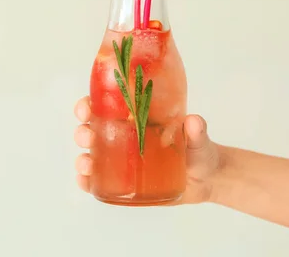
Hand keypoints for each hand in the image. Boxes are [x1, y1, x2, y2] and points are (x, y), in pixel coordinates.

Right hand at [73, 96, 223, 204]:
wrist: (207, 179)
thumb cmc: (198, 150)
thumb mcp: (198, 137)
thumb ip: (196, 130)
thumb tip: (193, 121)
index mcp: (135, 118)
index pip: (105, 106)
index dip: (89, 105)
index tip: (86, 108)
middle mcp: (123, 137)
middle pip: (92, 130)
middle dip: (82, 131)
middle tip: (87, 136)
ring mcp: (122, 161)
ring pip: (91, 156)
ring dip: (82, 158)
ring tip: (87, 164)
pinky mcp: (124, 183)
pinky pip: (100, 182)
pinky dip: (88, 182)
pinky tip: (86, 182)